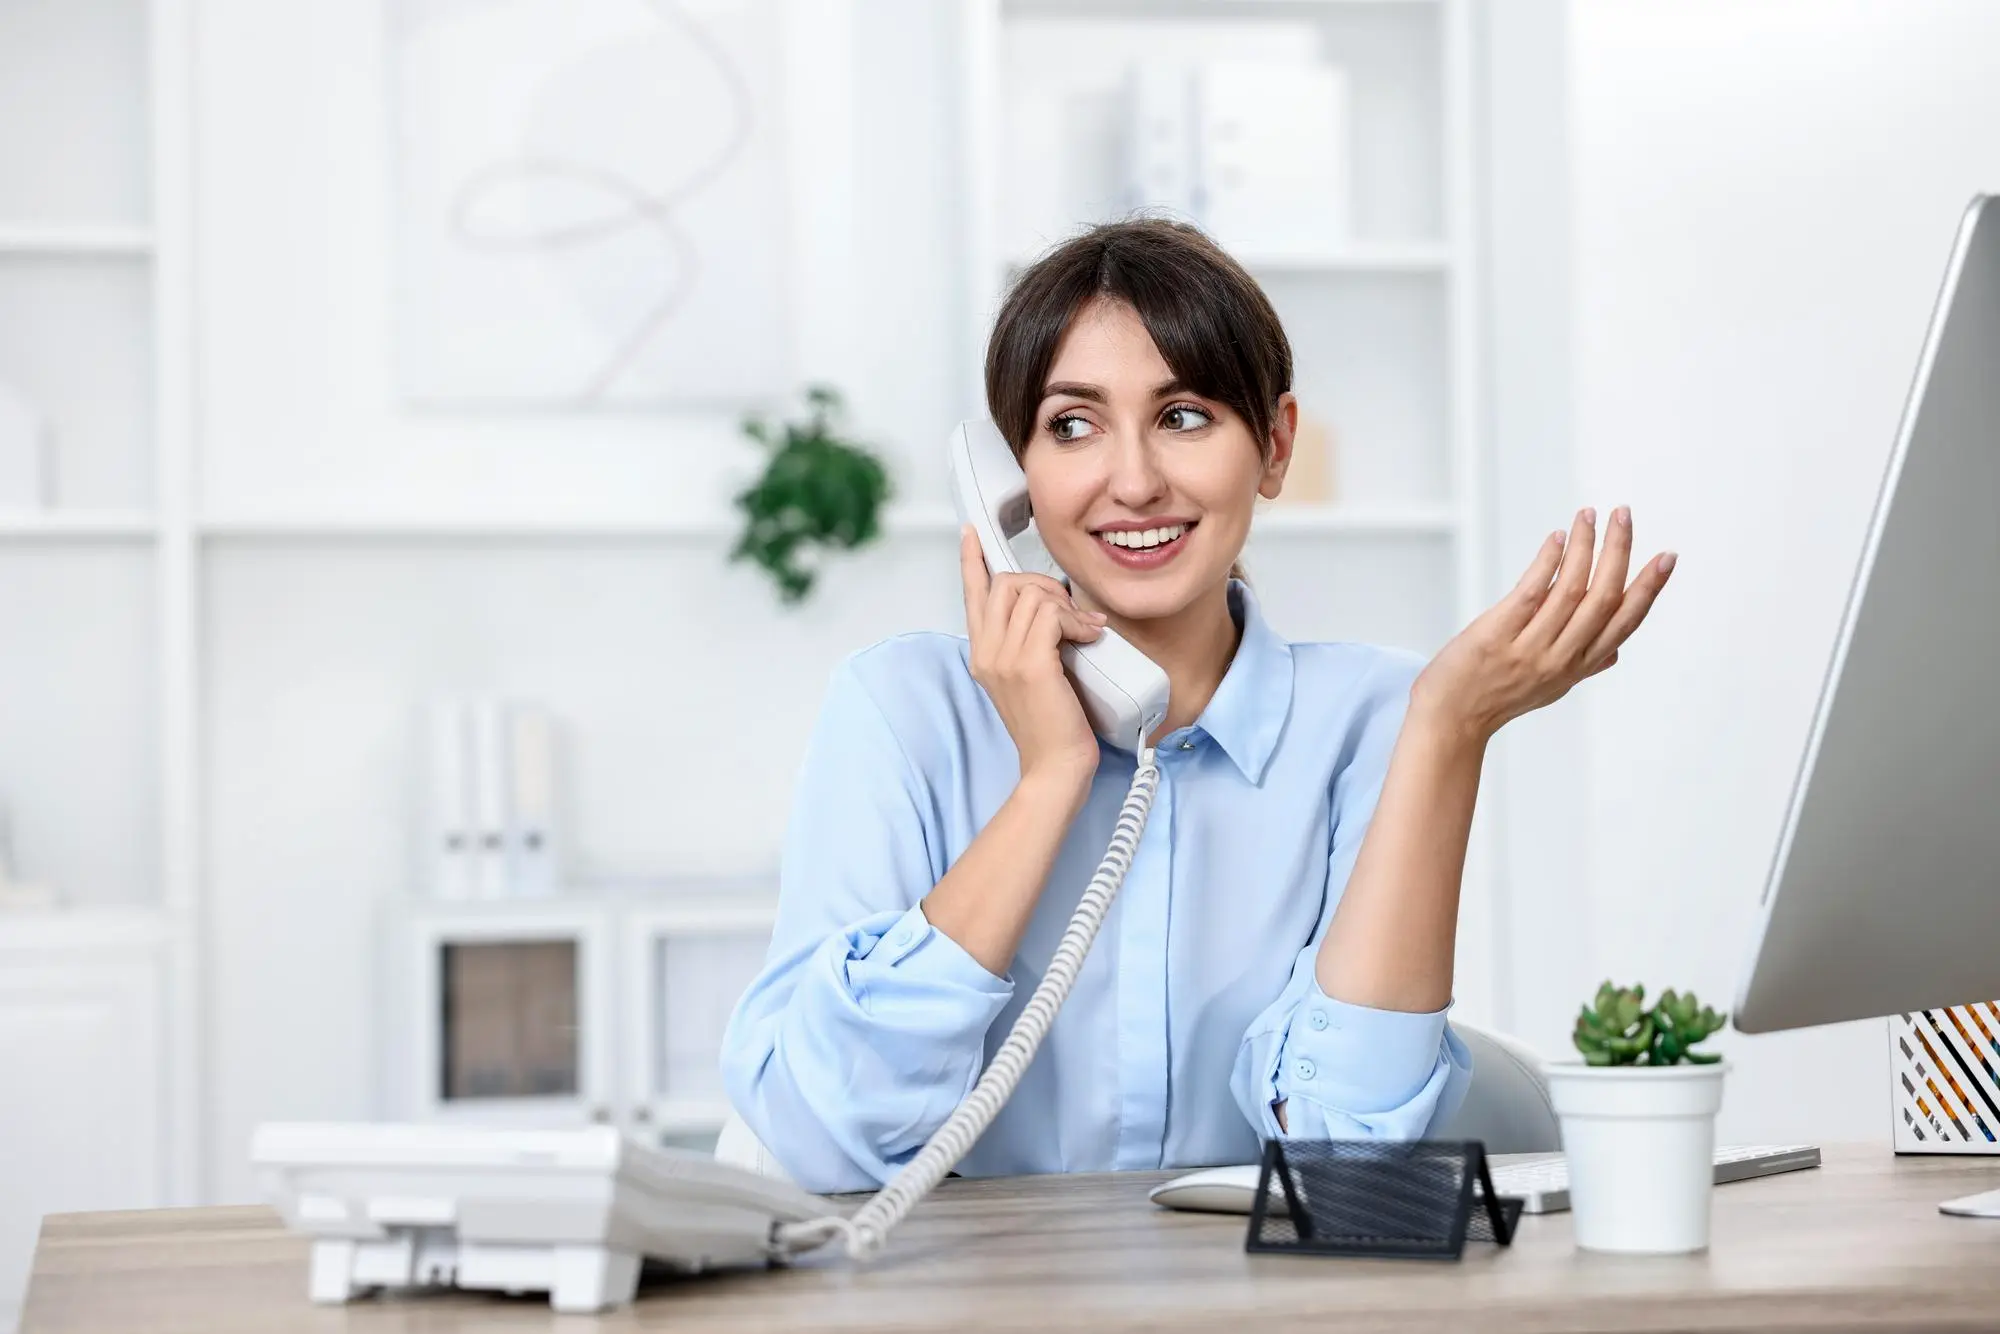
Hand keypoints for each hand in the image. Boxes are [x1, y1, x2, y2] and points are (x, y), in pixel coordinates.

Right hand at [960, 526, 1106, 784]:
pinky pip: (1050, 614)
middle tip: (1069, 611)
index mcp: (983, 654)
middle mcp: (986, 653)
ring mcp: (1004, 658)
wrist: (1055, 767)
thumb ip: (1032, 641)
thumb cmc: (1053, 725)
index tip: (971, 534)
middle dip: (1043, 584)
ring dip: (1065, 604)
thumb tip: (1052, 607)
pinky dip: (1075, 620)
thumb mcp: (1034, 675)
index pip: (972, 595)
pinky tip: (1089, 637)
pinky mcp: (1030, 664)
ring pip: (1030, 594)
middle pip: (1005, 583)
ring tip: (1083, 630)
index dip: (972, 561)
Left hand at [1411, 506, 1674, 741]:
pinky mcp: (1496, 636)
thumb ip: (1582, 665)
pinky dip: (1547, 561)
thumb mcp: (1550, 688)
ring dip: (1584, 547)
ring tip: (1589, 516)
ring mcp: (1529, 648)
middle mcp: (1561, 659)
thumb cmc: (1496, 697)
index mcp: (1578, 666)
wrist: (1450, 720)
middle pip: (1603, 599)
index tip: (1666, 557)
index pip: (1624, 623)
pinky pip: (1530, 592)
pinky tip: (1558, 537)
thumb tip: (1615, 653)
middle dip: (1619, 552)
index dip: (1649, 589)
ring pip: (1570, 590)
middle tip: (1624, 515)